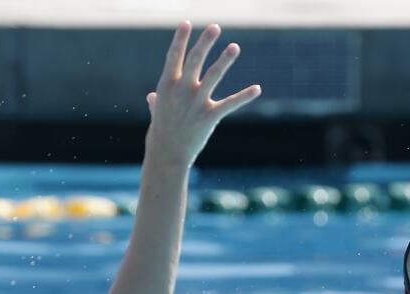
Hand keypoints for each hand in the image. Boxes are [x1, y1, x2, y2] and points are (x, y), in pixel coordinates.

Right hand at [145, 22, 261, 166]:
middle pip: (195, 60)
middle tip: (215, 27)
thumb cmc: (161, 132)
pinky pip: (230, 104)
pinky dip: (244, 96)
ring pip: (213, 76)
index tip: (186, 23)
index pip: (174, 56)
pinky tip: (257, 88)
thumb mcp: (157, 112)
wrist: (166, 154)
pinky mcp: (209, 117)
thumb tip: (152, 98)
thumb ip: (156, 101)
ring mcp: (196, 103)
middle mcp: (181, 90)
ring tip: (234, 46)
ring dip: (224, 61)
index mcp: (167, 85)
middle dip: (205, 42)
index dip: (180, 39)